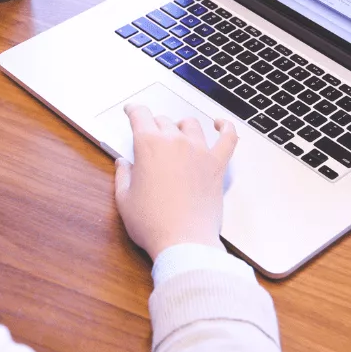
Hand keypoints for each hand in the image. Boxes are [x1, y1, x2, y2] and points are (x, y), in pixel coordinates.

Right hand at [114, 104, 237, 260]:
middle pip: (163, 120)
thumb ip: (123, 176)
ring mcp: (199, 151)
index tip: (132, 111)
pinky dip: (225, 128)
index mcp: (149, 146)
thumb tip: (123, 164)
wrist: (184, 242)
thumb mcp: (124, 200)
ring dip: (181, 126)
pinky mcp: (217, 165)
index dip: (133, 110)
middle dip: (153, 125)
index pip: (140, 115)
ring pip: (190, 124)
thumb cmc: (153, 224)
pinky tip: (221, 124)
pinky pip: (228, 138)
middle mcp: (175, 142)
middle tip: (149, 135)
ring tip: (177, 133)